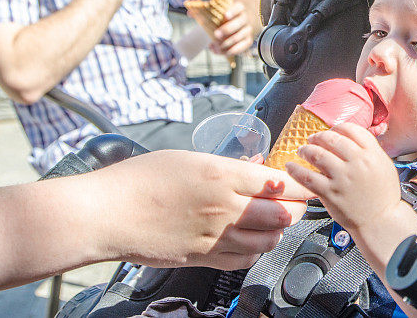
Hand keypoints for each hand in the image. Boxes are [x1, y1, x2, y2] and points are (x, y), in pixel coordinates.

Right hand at [97, 150, 311, 270]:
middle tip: (296, 202)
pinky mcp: (203, 258)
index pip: (280, 183)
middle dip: (295, 208)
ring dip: (278, 230)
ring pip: (268, 240)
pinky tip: (252, 241)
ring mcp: (216, 237)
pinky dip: (256, 250)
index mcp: (223, 176)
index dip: (301, 184)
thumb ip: (227, 167)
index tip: (309, 183)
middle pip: (282, 214)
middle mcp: (225, 209)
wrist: (107, 213)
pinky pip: (244, 259)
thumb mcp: (189, 158)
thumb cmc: (140, 180)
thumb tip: (253, 168)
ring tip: (275, 220)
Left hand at [202, 0, 253, 55]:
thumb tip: (190, 13)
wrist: (240, 23)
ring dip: (226, 43)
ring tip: (214, 45)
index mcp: (239, 8)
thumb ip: (204, 10)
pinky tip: (218, 51)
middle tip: (216, 35)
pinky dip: (229, 51)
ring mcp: (248, 30)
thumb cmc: (224, 16)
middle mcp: (245, 19)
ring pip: (239, 37)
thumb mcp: (217, 10)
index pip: (238, 7)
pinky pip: (241, 48)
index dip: (233, 11)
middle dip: (227, 29)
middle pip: (239, 23)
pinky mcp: (248, 41)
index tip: (225, 15)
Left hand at [285, 123, 401, 232]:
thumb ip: (370, 150)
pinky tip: (291, 167)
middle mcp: (357, 163)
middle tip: (313, 139)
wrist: (380, 221)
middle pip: (331, 138)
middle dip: (318, 136)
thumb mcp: (385, 165)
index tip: (332, 130)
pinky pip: (307, 177)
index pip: (351, 129)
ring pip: (317, 154)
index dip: (338, 127)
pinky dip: (296, 170)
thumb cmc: (383, 196)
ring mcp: (342, 178)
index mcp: (372, 154)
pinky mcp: (330, 193)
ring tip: (302, 150)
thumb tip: (351, 138)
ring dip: (306, 150)